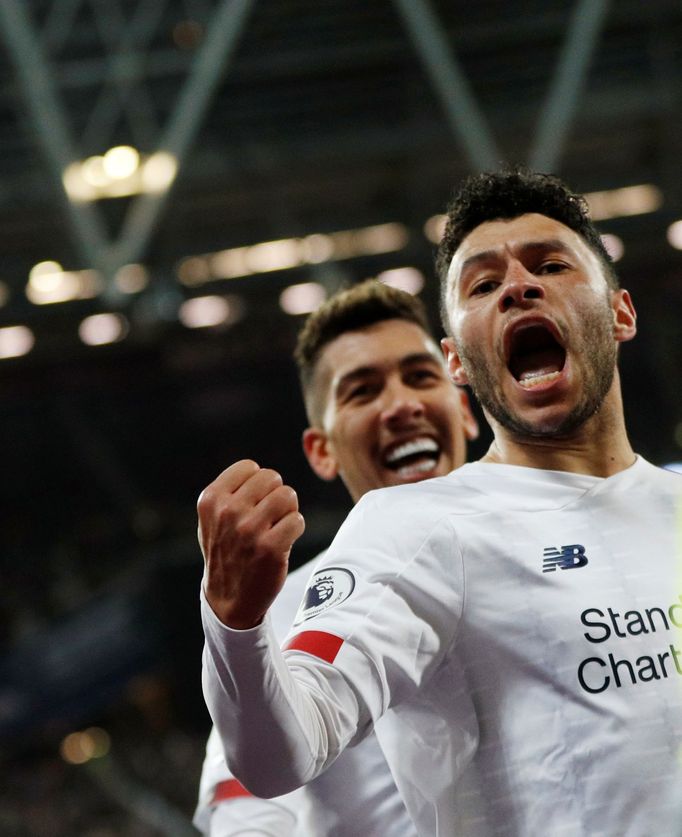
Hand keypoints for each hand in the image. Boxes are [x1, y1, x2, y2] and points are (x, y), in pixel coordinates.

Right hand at [198, 460, 304, 628]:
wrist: (229, 599)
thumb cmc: (226, 551)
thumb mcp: (214, 518)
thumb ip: (231, 491)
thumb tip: (259, 471)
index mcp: (211, 499)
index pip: (250, 467)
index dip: (257, 485)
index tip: (251, 505)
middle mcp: (228, 511)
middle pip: (272, 478)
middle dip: (274, 495)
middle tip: (267, 518)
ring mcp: (249, 530)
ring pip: (288, 495)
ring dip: (287, 512)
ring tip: (274, 528)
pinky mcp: (270, 548)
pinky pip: (297, 520)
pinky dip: (294, 529)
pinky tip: (281, 542)